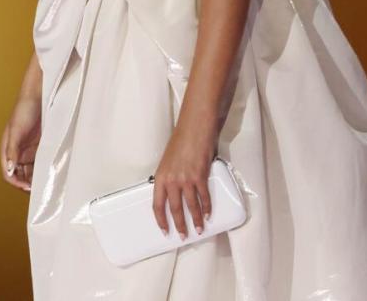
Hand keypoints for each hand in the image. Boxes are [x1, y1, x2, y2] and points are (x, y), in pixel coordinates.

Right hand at [0, 95, 40, 191]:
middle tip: (38, 189)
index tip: (27, 187)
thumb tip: (10, 170)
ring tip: (45, 183)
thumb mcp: (16, 131)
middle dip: (26, 183)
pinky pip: (40, 163)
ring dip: (35, 178)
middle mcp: (17, 152)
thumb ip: (12, 151)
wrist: (38, 96)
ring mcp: (29, 150)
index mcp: (8, 149)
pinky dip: (43, 170)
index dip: (16, 182)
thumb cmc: (23, 110)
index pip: (8, 172)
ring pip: (30, 171)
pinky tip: (50, 173)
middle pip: (20, 175)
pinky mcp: (40, 147)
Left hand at [152, 114, 215, 238]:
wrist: (194, 130)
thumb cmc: (181, 143)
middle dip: (180, 225)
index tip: (165, 230)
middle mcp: (172, 180)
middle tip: (184, 236)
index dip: (161, 219)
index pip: (157, 204)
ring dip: (197, 220)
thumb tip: (174, 193)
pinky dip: (207, 208)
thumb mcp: (168, 162)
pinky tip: (209, 215)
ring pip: (191, 207)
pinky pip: (204, 198)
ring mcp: (186, 179)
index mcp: (160, 177)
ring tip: (199, 230)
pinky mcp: (200, 177)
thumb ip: (170, 178)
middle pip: (175, 209)